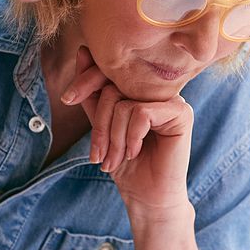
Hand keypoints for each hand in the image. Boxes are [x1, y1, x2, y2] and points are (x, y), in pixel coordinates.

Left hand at [62, 46, 194, 215]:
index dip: (86, 81)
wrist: (147, 197)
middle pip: (114, 88)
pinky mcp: (182, 114)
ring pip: (125, 104)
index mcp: (142, 89)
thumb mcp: (102, 126)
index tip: (67, 98)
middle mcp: (158, 90)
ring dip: (114, 138)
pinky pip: (142, 113)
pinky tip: (135, 152)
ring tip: (116, 159)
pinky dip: (131, 137)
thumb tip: (83, 52)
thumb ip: (94, 94)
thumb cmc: (127, 165)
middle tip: (98, 155)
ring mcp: (172, 100)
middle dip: (99, 124)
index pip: (110, 72)